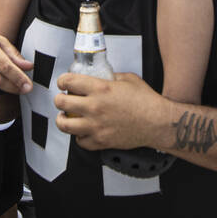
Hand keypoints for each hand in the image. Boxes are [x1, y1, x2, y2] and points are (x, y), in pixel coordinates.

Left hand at [53, 71, 168, 150]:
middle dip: (59, 99)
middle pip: (61, 102)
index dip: (62, 81)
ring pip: (64, 125)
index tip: (63, 83)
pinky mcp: (101, 141)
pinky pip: (80, 141)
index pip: (68, 81)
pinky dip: (79, 137)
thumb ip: (111, 76)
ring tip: (65, 117)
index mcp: (100, 89)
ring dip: (62, 119)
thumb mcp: (128, 79)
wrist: (158, 123)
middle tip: (62, 99)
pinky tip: (82, 131)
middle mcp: (95, 107)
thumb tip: (101, 76)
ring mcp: (96, 126)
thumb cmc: (146, 102)